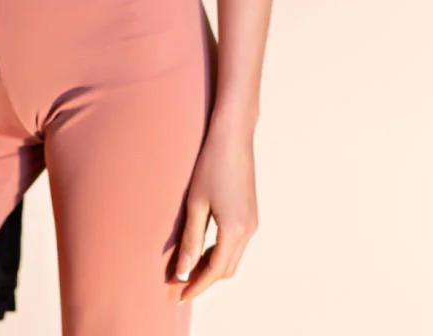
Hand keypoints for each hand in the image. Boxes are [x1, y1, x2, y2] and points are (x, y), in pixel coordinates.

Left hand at [171, 124, 258, 302]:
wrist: (233, 136)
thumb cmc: (211, 165)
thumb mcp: (196, 204)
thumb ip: (190, 240)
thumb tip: (183, 272)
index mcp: (234, 230)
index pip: (214, 271)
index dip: (197, 286)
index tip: (179, 296)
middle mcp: (249, 231)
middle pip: (227, 269)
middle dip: (205, 280)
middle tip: (181, 284)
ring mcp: (253, 223)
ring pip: (233, 258)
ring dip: (213, 267)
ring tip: (189, 268)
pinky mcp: (252, 214)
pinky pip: (237, 245)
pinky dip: (221, 253)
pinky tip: (204, 248)